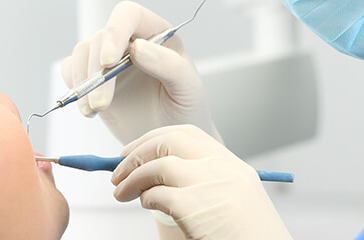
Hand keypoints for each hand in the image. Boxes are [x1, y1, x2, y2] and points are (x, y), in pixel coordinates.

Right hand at [60, 1, 218, 143]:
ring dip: (84, 82)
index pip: (129, 15)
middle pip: (101, 38)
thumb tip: (138, 47)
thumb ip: (170, 65)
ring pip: (83, 53)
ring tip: (96, 109)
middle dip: (97, 73)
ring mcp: (110, 59)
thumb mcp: (188, 89)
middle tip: (102, 105)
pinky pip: (72, 70)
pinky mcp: (93, 78)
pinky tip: (90, 110)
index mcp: (157, 34)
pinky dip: (75, 89)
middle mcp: (131, 41)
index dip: (115, 31)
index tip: (109, 61)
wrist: (168, 139)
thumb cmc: (185, 110)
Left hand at [110, 125, 290, 239]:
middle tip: (118, 170)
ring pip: (157, 165)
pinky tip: (145, 204)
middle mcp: (222, 168)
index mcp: (232, 164)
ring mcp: (210, 184)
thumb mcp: (234, 198)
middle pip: (167, 142)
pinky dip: (144, 197)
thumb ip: (204, 180)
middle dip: (136, 154)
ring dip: (131, 178)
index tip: (133, 150)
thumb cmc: (245, 235)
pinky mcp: (195, 206)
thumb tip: (155, 172)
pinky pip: (157, 194)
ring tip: (121, 192)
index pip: (187, 135)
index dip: (153, 138)